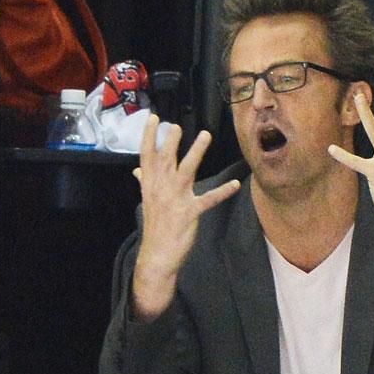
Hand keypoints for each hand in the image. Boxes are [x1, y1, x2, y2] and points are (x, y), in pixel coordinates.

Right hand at [130, 115, 239, 320]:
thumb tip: (137, 170)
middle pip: (166, 159)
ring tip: (205, 135)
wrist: (157, 255)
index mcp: (150, 185)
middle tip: (176, 125)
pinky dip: (223, 192)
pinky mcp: (190, 213)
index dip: (149, 136)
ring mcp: (175, 200)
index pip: (146, 156)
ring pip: (186, 171)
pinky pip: (209, 200)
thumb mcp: (147, 201)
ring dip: (196, 152)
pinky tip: (235, 184)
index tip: (154, 119)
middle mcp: (161, 189)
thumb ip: (144, 182)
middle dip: (171, 141)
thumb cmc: (155, 227)